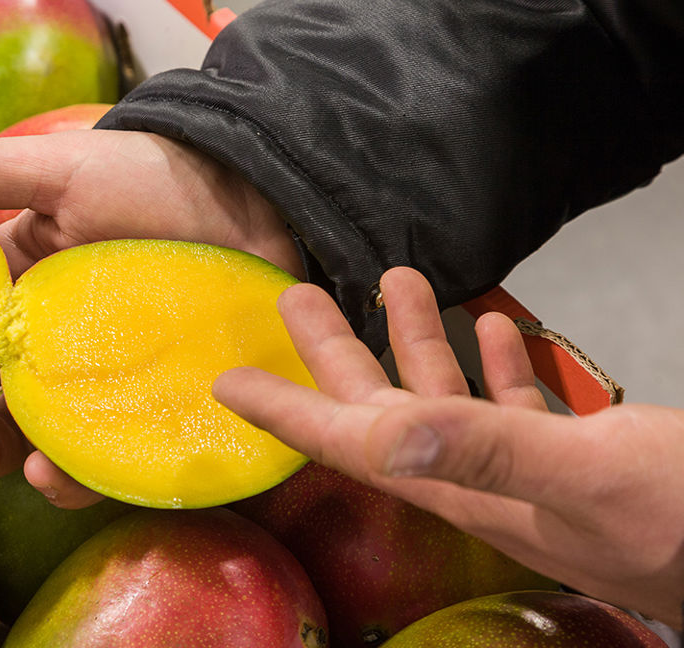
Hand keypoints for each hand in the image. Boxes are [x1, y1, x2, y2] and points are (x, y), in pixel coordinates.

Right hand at [0, 126, 301, 506]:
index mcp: (12, 295)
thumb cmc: (156, 180)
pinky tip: (56, 473)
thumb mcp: (62, 170)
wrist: (257, 202)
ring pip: (30, 443)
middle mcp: (45, 348)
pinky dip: (73, 476)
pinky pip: (101, 460)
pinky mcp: (146, 412)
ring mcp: (95, 385)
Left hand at [214, 266, 683, 628]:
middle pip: (381, 410)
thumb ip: (492, 450)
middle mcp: (479, 478)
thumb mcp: (586, 475)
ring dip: (411, 341)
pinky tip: (483, 328)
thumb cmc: (681, 523)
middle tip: (296, 294)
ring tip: (391, 282)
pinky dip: (486, 364)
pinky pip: (509, 406)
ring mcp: (524, 469)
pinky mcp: (573, 459)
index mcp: (463, 485)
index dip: (286, 411)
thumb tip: (389, 435)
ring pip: (444, 397)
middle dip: (334, 351)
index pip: (350, 444)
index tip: (230, 382)